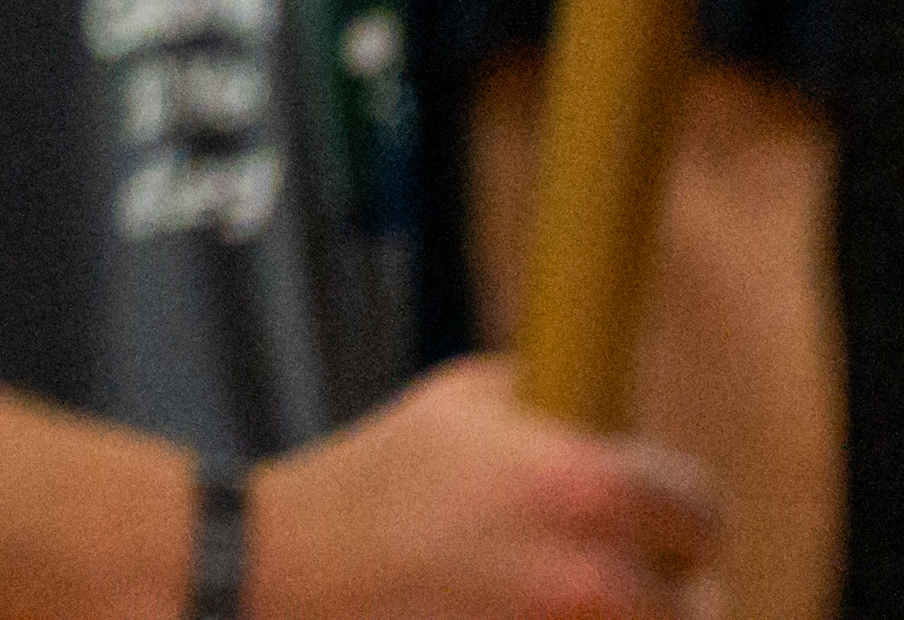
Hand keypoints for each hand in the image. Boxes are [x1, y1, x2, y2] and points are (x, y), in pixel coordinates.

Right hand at [252, 362, 724, 619]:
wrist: (297, 564)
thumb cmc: (378, 478)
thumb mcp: (461, 400)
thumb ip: (550, 401)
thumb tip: (610, 411)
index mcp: (583, 484)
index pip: (702, 509)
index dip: (690, 515)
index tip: (676, 525)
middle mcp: (591, 572)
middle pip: (696, 598)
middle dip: (667, 582)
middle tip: (631, 571)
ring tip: (581, 599)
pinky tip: (539, 611)